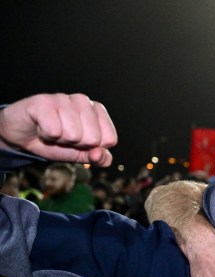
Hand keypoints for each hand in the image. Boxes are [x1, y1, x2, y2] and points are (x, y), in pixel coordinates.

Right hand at [0, 93, 116, 165]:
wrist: (23, 136)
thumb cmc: (56, 142)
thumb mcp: (81, 153)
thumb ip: (99, 158)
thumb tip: (100, 154)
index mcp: (98, 111)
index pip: (110, 139)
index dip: (92, 148)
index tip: (79, 141)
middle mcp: (83, 100)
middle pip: (93, 139)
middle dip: (75, 144)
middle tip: (62, 136)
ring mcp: (64, 98)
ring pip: (73, 135)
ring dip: (59, 140)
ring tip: (52, 131)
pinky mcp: (44, 101)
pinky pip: (54, 131)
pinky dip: (45, 135)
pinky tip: (40, 127)